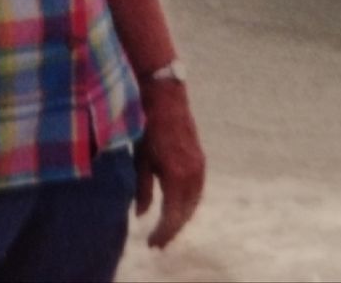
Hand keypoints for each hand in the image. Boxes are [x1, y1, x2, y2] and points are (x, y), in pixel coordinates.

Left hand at [135, 82, 205, 248]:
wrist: (164, 95)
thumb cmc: (146, 124)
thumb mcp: (140, 158)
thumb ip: (142, 188)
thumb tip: (141, 215)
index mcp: (177, 175)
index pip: (173, 216)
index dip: (163, 233)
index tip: (152, 245)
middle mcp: (193, 174)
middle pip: (186, 213)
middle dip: (172, 228)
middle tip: (158, 241)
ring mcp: (199, 165)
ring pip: (194, 202)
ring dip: (181, 216)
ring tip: (166, 227)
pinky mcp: (200, 158)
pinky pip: (197, 189)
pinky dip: (187, 202)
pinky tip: (176, 206)